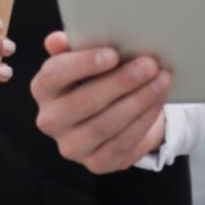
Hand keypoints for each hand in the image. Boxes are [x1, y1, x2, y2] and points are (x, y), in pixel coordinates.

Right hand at [31, 31, 170, 173]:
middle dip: (121, 82)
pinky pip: (122, 143)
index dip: (83, 64)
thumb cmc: (96, 77)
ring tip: (161, 81)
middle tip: (149, 65)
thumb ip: (72, 45)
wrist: (113, 110)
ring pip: (106, 124)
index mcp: (43, 88)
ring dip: (139, 101)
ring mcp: (71, 146)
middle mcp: (51, 120)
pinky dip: (143, 121)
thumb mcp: (85, 57)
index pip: (55, 74)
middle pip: (85, 101)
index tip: (113, 54)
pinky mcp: (95, 163)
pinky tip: (157, 102)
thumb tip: (56, 41)